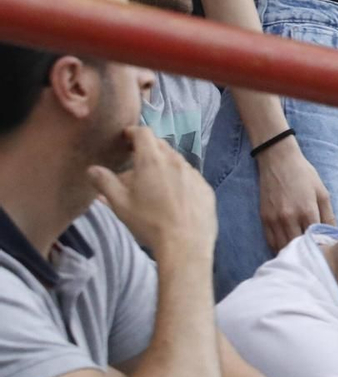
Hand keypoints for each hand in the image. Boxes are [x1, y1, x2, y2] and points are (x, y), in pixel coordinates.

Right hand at [88, 127, 217, 261]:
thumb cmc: (148, 222)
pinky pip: (189, 176)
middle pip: (161, 145)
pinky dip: (179, 179)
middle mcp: (176, 161)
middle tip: (135, 163)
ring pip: (176, 161)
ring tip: (153, 183)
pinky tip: (173, 197)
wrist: (185, 243)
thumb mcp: (120, 204)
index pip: (144, 133)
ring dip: (163, 165)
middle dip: (147, 149)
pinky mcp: (206, 187)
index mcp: (153, 160)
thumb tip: (92, 169)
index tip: (125, 138)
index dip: (133, 132)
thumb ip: (105, 183)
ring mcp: (194, 174)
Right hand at [251, 136, 331, 253]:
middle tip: (315, 256)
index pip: (315, 238)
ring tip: (302, 255)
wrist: (278, 161)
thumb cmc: (304, 175)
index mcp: (306, 210)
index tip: (327, 251)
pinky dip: (279, 247)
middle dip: (307, 251)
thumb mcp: (322, 193)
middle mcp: (288, 217)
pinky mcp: (264, 219)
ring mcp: (274, 219)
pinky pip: (271, 241)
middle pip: (298, 245)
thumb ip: (328, 215)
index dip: (321, 246)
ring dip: (293, 252)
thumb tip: (334, 235)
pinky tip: (288, 248)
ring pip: (283, 246)